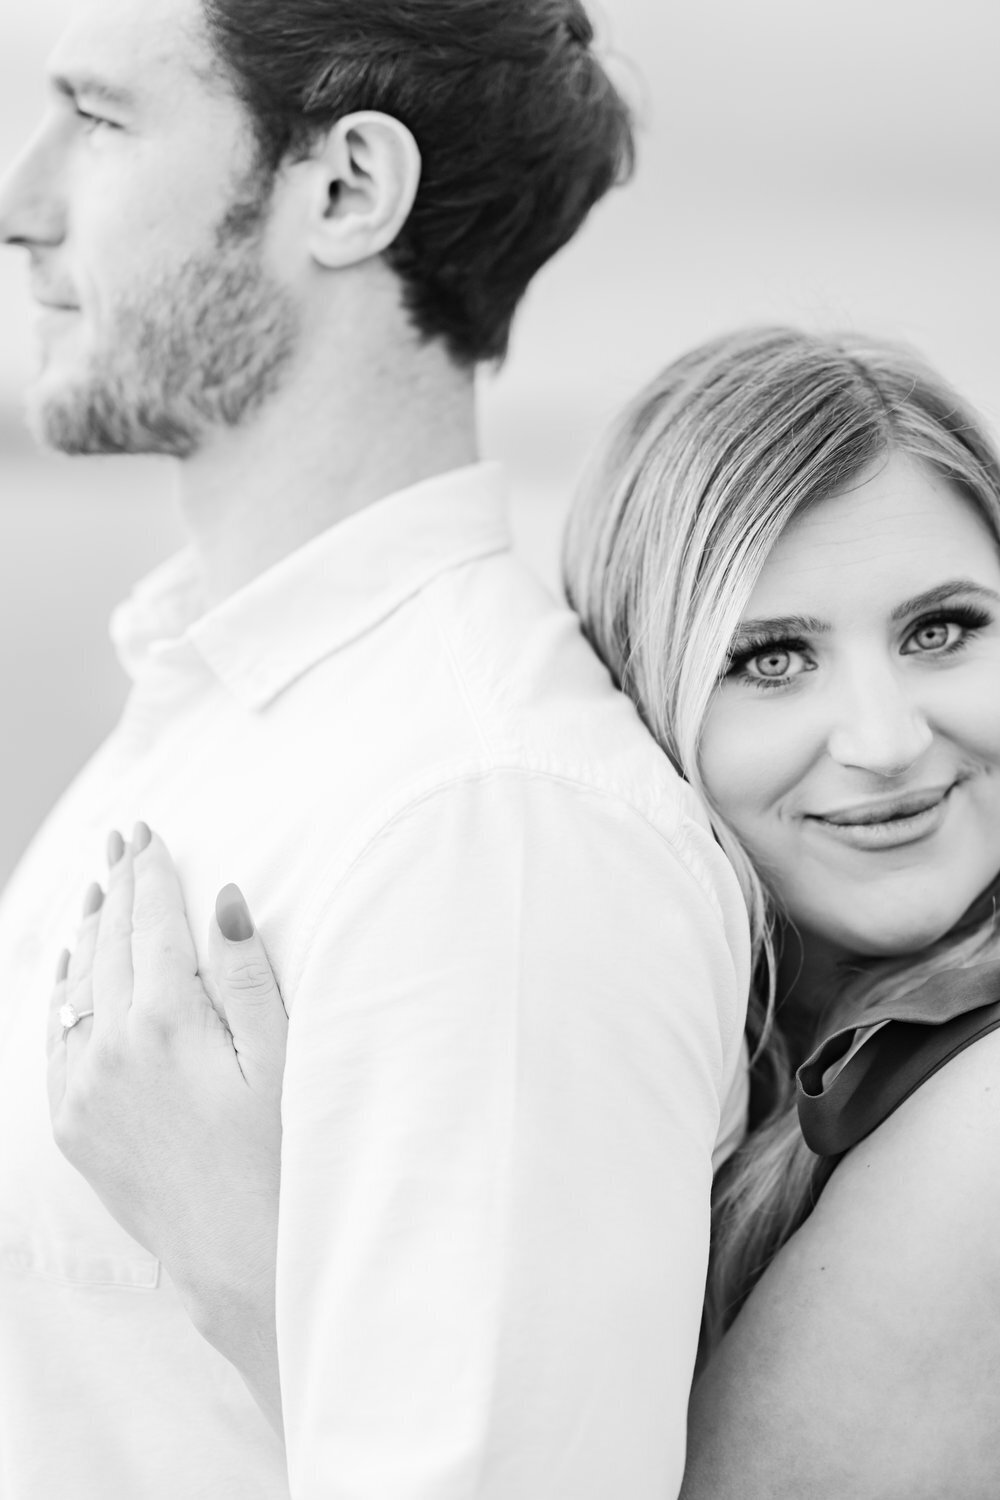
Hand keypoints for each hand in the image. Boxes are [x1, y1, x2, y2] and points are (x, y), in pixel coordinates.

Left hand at [47, 823, 286, 1434]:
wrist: (242, 1266)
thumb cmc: (280, 1159)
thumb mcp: (280, 1059)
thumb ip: (246, 975)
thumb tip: (221, 899)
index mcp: (165, 1023)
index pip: (151, 924)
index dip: (152, 873)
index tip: (148, 831)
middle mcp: (109, 1050)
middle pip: (108, 944)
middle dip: (118, 887)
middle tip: (122, 841)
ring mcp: (83, 1091)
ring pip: (76, 986)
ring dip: (90, 933)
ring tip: (100, 890)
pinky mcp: (73, 1127)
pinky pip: (57, 1039)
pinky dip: (64, 994)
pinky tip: (72, 972)